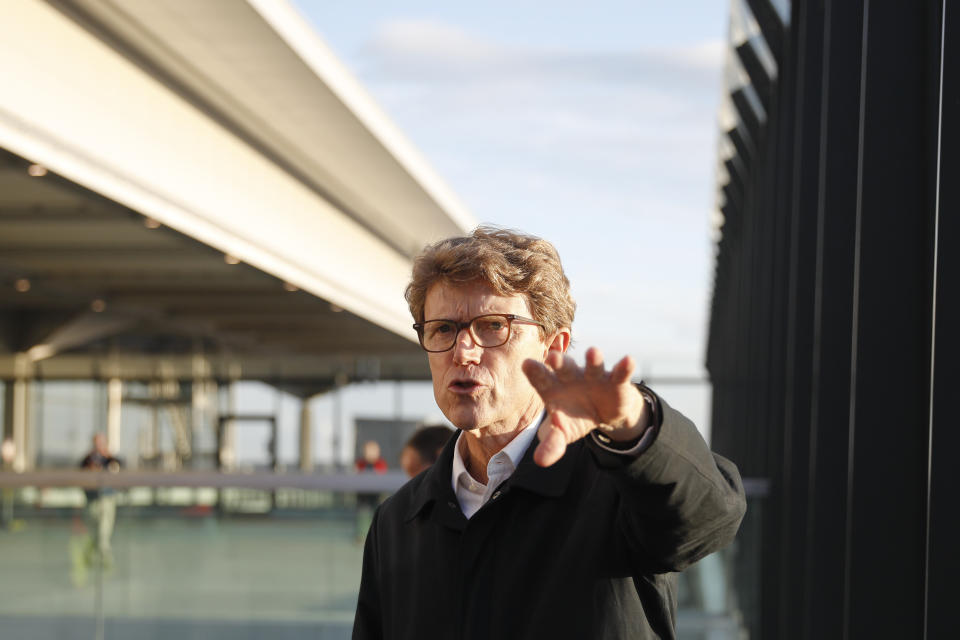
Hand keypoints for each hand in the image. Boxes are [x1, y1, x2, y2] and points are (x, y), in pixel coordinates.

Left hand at [522, 346, 648, 466]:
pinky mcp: (616, 381)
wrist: (605, 413)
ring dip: (594, 360)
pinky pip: (620, 373)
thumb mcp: (563, 433)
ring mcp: (594, 376)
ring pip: (593, 366)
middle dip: (560, 362)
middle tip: (553, 357)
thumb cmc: (575, 417)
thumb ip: (552, 444)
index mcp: (553, 387)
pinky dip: (625, 367)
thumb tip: (540, 461)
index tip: (527, 365)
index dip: (535, 372)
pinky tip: (629, 360)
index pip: (541, 379)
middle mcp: (572, 376)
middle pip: (564, 367)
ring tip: (594, 352)